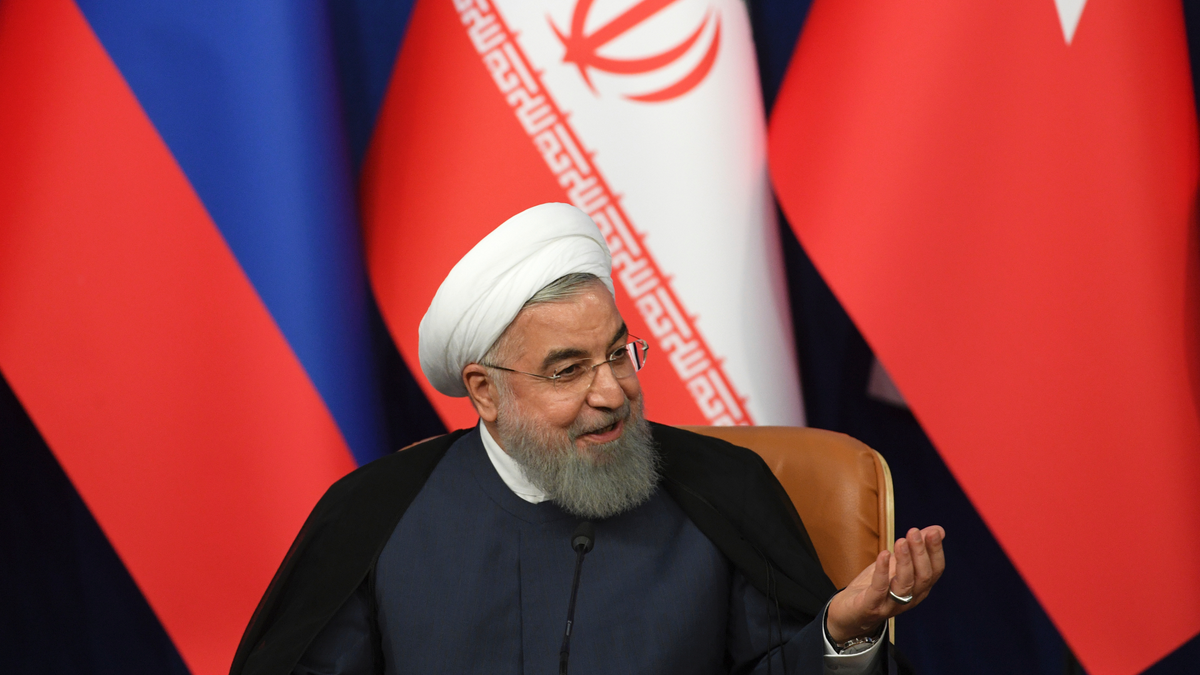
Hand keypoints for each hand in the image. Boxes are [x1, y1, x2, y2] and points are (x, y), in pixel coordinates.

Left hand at [825, 526, 945, 643]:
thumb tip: (938, 530)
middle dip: (920, 553)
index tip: (934, 532)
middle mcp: (909, 598)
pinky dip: (882, 571)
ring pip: (905, 584)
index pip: (935, 571)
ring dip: (904, 561)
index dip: (935, 552)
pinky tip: (883, 554)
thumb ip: (914, 549)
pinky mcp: (871, 606)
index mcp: (918, 588)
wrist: (849, 614)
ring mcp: (891, 605)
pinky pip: (879, 589)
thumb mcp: (895, 565)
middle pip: (923, 577)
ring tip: (901, 541)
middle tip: (914, 532)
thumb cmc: (875, 587)